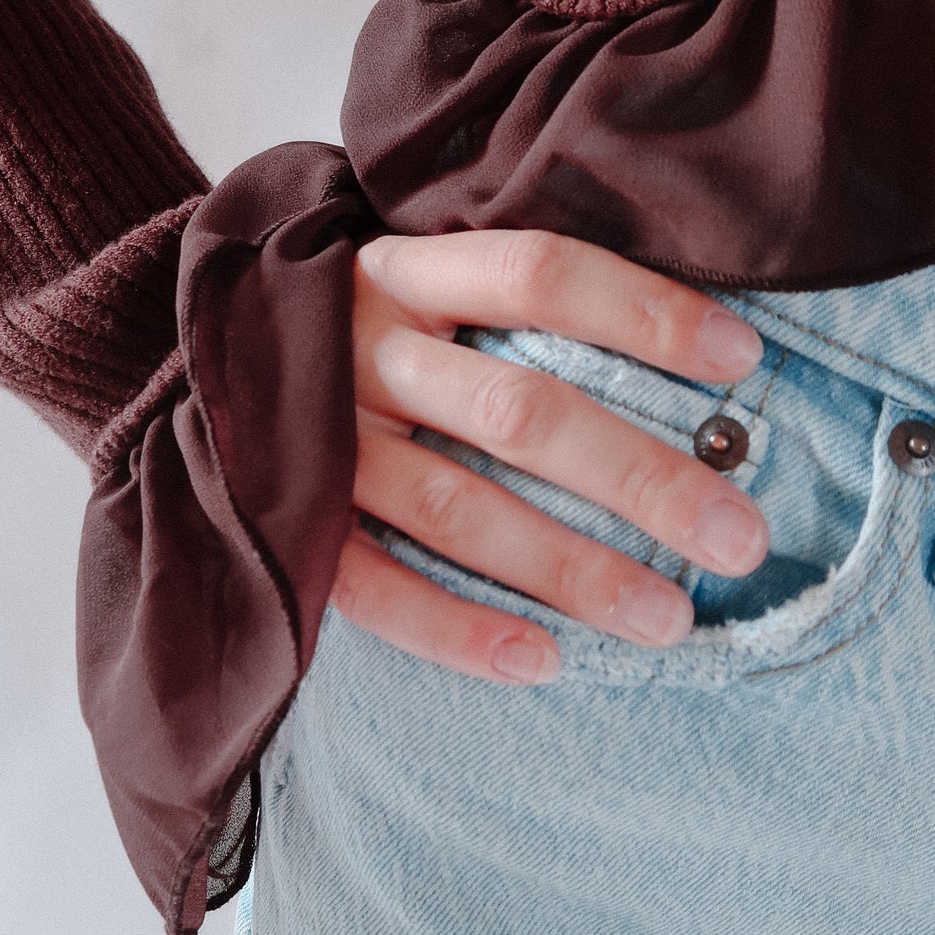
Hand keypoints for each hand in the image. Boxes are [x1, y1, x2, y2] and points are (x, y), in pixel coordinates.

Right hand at [331, 228, 769, 684]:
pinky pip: (372, 586)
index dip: (644, 313)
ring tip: (669, 618)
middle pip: (517, 410)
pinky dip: (455, 629)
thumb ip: (519, 296)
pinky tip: (542, 664)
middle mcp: (362, 349)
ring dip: (568, 568)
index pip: (538, 274)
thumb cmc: (360, 317)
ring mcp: (320, 440)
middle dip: (638, 477)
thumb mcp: (422, 272)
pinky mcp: (290, 519)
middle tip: (740, 535)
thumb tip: (698, 352)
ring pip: (456, 508)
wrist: (192, 349)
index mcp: (406, 271)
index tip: (742, 363)